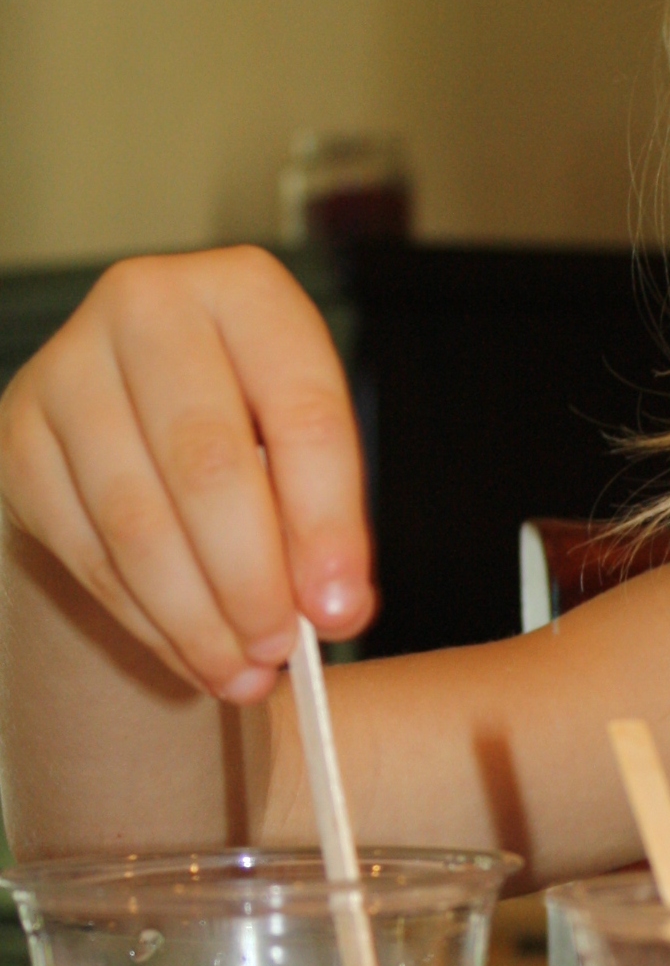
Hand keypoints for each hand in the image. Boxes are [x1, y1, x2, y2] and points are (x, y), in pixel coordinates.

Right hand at [0, 248, 373, 701]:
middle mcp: (147, 305)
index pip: (302, 413)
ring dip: (195, 616)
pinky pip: (86, 548)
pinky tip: (189, 653)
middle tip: (282, 651)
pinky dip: (145, 619)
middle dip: (250, 578)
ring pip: (136, 518)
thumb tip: (333, 610)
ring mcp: (68, 367)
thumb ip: (325, 519)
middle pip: (205, 464)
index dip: (327, 523)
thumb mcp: (304, 445)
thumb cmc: (249, 423)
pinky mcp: (18, 435)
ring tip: (244, 673)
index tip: (342, 610)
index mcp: (246, 291)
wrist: (140, 409)